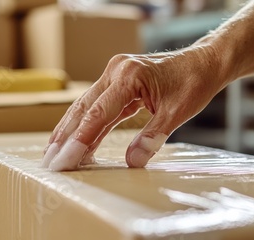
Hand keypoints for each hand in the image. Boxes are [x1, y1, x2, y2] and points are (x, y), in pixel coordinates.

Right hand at [41, 44, 230, 170]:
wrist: (204, 63)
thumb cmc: (194, 82)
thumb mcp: (179, 111)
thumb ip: (154, 136)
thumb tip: (133, 162)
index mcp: (129, 76)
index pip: (98, 113)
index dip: (80, 140)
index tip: (65, 162)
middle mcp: (116, 72)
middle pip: (83, 109)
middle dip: (65, 137)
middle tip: (49, 163)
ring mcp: (114, 75)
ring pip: (85, 108)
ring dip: (70, 132)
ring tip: (54, 155)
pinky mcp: (118, 83)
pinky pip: (97, 107)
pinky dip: (87, 126)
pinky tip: (76, 142)